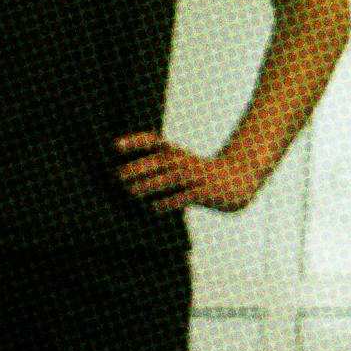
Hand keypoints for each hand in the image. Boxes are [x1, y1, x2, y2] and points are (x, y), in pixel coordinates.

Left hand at [116, 132, 261, 213]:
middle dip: (138, 167)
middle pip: (159, 160)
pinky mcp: (204, 192)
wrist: (236, 180)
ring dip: (149, 185)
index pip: (152, 141)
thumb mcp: (180, 164)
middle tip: (118, 176)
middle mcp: (184, 161)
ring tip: (131, 192)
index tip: (114, 146)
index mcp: (175, 152)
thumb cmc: (199, 175)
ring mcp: (195, 176)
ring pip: (170, 178)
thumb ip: (157, 168)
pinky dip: (168, 202)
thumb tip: (124, 182)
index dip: (134, 142)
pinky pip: (184, 196)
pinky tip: (154, 208)